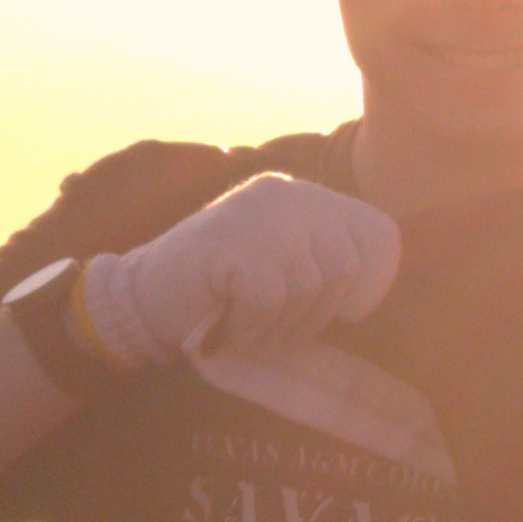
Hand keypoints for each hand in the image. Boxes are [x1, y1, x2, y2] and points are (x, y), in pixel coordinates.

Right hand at [88, 168, 410, 365]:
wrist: (141, 299)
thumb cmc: (222, 297)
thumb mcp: (286, 268)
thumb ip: (329, 265)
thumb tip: (376, 299)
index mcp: (306, 197)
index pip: (380, 234)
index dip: (374, 283)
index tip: (343, 311)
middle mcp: (288, 194)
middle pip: (345, 269)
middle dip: (316, 316)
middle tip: (273, 326)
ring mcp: (260, 214)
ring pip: (310, 288)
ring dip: (280, 326)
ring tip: (247, 325)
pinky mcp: (234, 241)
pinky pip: (272, 300)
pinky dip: (252, 327)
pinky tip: (228, 326)